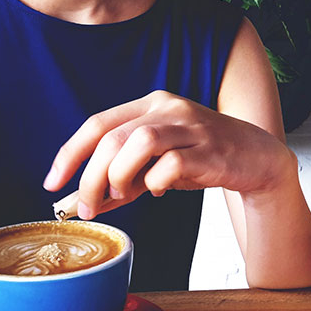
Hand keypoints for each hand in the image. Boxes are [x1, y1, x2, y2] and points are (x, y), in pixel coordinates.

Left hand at [43, 90, 294, 218]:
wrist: (257, 158)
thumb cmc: (204, 159)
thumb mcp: (158, 166)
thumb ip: (123, 181)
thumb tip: (83, 203)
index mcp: (151, 104)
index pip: (98, 123)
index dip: (70, 153)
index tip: (52, 182)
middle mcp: (168, 108)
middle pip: (114, 136)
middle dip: (90, 175)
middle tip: (85, 205)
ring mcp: (191, 127)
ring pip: (140, 142)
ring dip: (120, 175)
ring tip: (120, 195)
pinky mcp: (210, 150)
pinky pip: (172, 165)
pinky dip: (156, 182)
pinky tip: (160, 190)